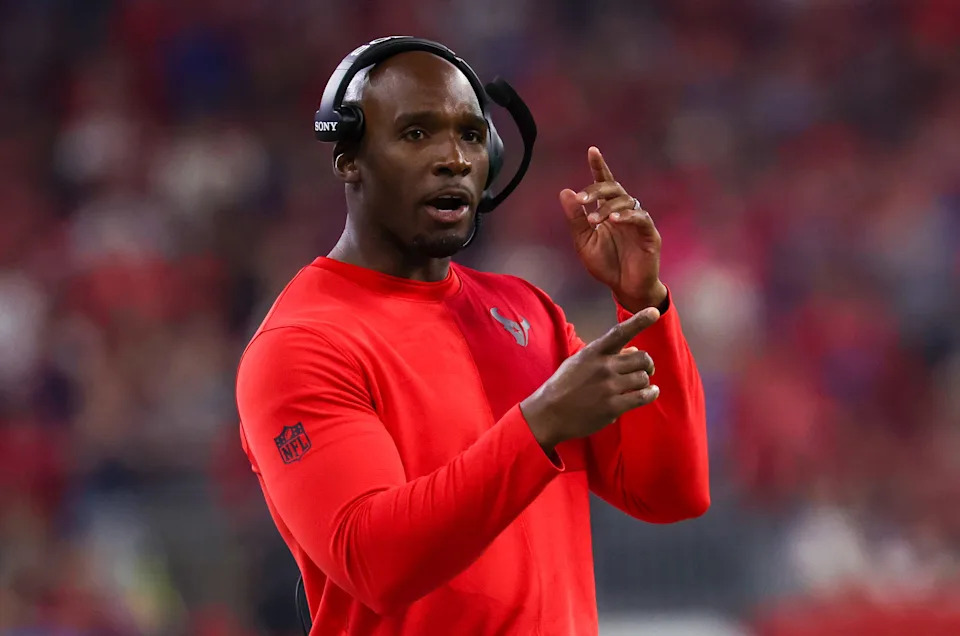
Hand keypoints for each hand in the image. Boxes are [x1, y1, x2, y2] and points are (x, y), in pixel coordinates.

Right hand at [520, 307, 659, 449]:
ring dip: (646, 382)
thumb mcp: (579, 363)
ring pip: (643, 378)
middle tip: (645, 370)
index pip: (620, 332)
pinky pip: (642, 396)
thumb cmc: (564, 385)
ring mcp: (609, 387)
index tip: (654, 311)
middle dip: (647, 364)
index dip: (639, 321)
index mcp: (594, 352)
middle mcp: (603, 366)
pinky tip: (651, 393)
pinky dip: (651, 394)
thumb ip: (606, 355)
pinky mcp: (613, 406)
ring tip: (642, 386)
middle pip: (642, 358)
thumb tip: (633, 349)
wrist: (550, 413)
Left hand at [559, 147, 666, 311]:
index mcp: (608, 210)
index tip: (592, 150)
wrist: (624, 288)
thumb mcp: (584, 242)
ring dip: (608, 208)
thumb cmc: (606, 265)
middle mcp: (625, 211)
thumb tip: (565, 192)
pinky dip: (627, 217)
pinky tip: (614, 220)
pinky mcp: (650, 234)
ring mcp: (639, 221)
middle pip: (614, 188)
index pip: (604, 183)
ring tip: (594, 220)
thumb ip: (575, 218)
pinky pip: (640, 218)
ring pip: (626, 201)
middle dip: (597, 189)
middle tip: (581, 200)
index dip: (599, 166)